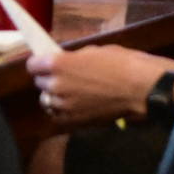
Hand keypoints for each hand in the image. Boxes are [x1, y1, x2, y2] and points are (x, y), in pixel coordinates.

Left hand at [28, 45, 173, 126]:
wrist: (141, 90)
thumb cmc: (122, 63)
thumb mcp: (93, 51)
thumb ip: (73, 59)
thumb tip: (65, 63)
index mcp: (57, 64)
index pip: (32, 65)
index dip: (40, 63)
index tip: (47, 63)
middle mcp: (55, 86)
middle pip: (39, 83)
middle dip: (49, 79)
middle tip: (64, 77)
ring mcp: (64, 106)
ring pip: (47, 101)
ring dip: (55, 96)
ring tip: (70, 92)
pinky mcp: (75, 121)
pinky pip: (58, 116)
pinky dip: (62, 110)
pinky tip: (75, 105)